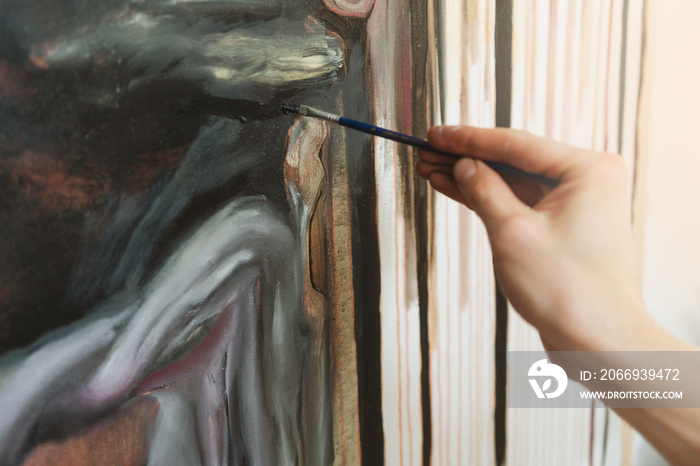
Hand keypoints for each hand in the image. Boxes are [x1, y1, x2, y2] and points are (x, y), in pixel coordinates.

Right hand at [417, 126, 659, 351]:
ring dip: (473, 179)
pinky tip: (456, 189)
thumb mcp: (513, 234)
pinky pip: (519, 203)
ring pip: (513, 183)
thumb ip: (484, 191)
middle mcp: (586, 181)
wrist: (598, 343)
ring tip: (432, 169)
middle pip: (513, 161)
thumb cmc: (569, 293)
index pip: (516, 144)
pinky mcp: (562, 227)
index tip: (436, 135)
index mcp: (587, 170)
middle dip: (467, 158)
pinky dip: (489, 199)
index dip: (469, 139)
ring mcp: (575, 204)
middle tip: (428, 151)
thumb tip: (464, 165)